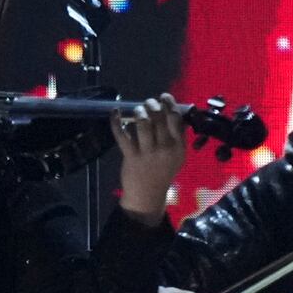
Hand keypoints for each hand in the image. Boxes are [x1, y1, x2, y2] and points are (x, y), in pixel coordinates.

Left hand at [117, 95, 188, 224]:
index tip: (164, 97)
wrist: (148, 195)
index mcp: (178, 146)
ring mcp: (147, 152)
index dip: (169, 103)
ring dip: (138, 111)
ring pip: (142, 123)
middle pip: (158, 117)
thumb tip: (177, 112)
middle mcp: (165, 148)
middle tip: (148, 103)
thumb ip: (179, 136)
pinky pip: (122, 135)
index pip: (176, 118)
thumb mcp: (178, 156)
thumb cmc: (163, 172)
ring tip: (137, 111)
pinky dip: (116, 122)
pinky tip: (114, 112)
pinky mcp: (131, 156)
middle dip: (152, 104)